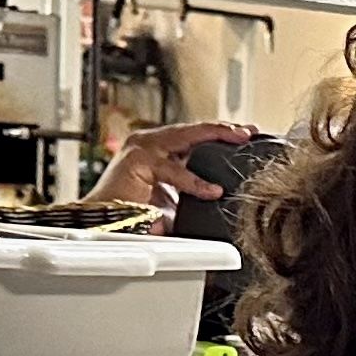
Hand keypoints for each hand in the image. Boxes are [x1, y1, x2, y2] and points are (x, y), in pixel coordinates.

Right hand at [87, 120, 260, 210]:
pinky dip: (194, 181)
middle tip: (249, 132)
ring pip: (187, 136)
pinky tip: (213, 190)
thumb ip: (195, 194)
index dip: (221, 135)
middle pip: (194, 130)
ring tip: (239, 140)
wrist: (106, 226)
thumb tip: (225, 200)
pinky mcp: (136, 161)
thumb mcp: (175, 202)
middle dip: (224, 129)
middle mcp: (151, 143)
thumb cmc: (136, 216)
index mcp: (160, 149)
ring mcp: (143, 148)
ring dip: (216, 135)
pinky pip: (173, 170)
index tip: (246, 136)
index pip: (195, 136)